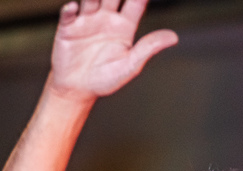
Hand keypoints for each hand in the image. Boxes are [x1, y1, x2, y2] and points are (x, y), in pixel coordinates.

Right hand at [49, 0, 177, 101]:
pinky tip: (73, 8)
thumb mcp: (130, 66)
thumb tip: (173, 37)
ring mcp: (87, 20)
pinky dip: (70, 10)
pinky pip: (68, 14)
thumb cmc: (105, 79)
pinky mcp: (68, 27)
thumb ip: (148, 48)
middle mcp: (106, 18)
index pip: (135, 2)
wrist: (77, 91)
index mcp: (124, 26)